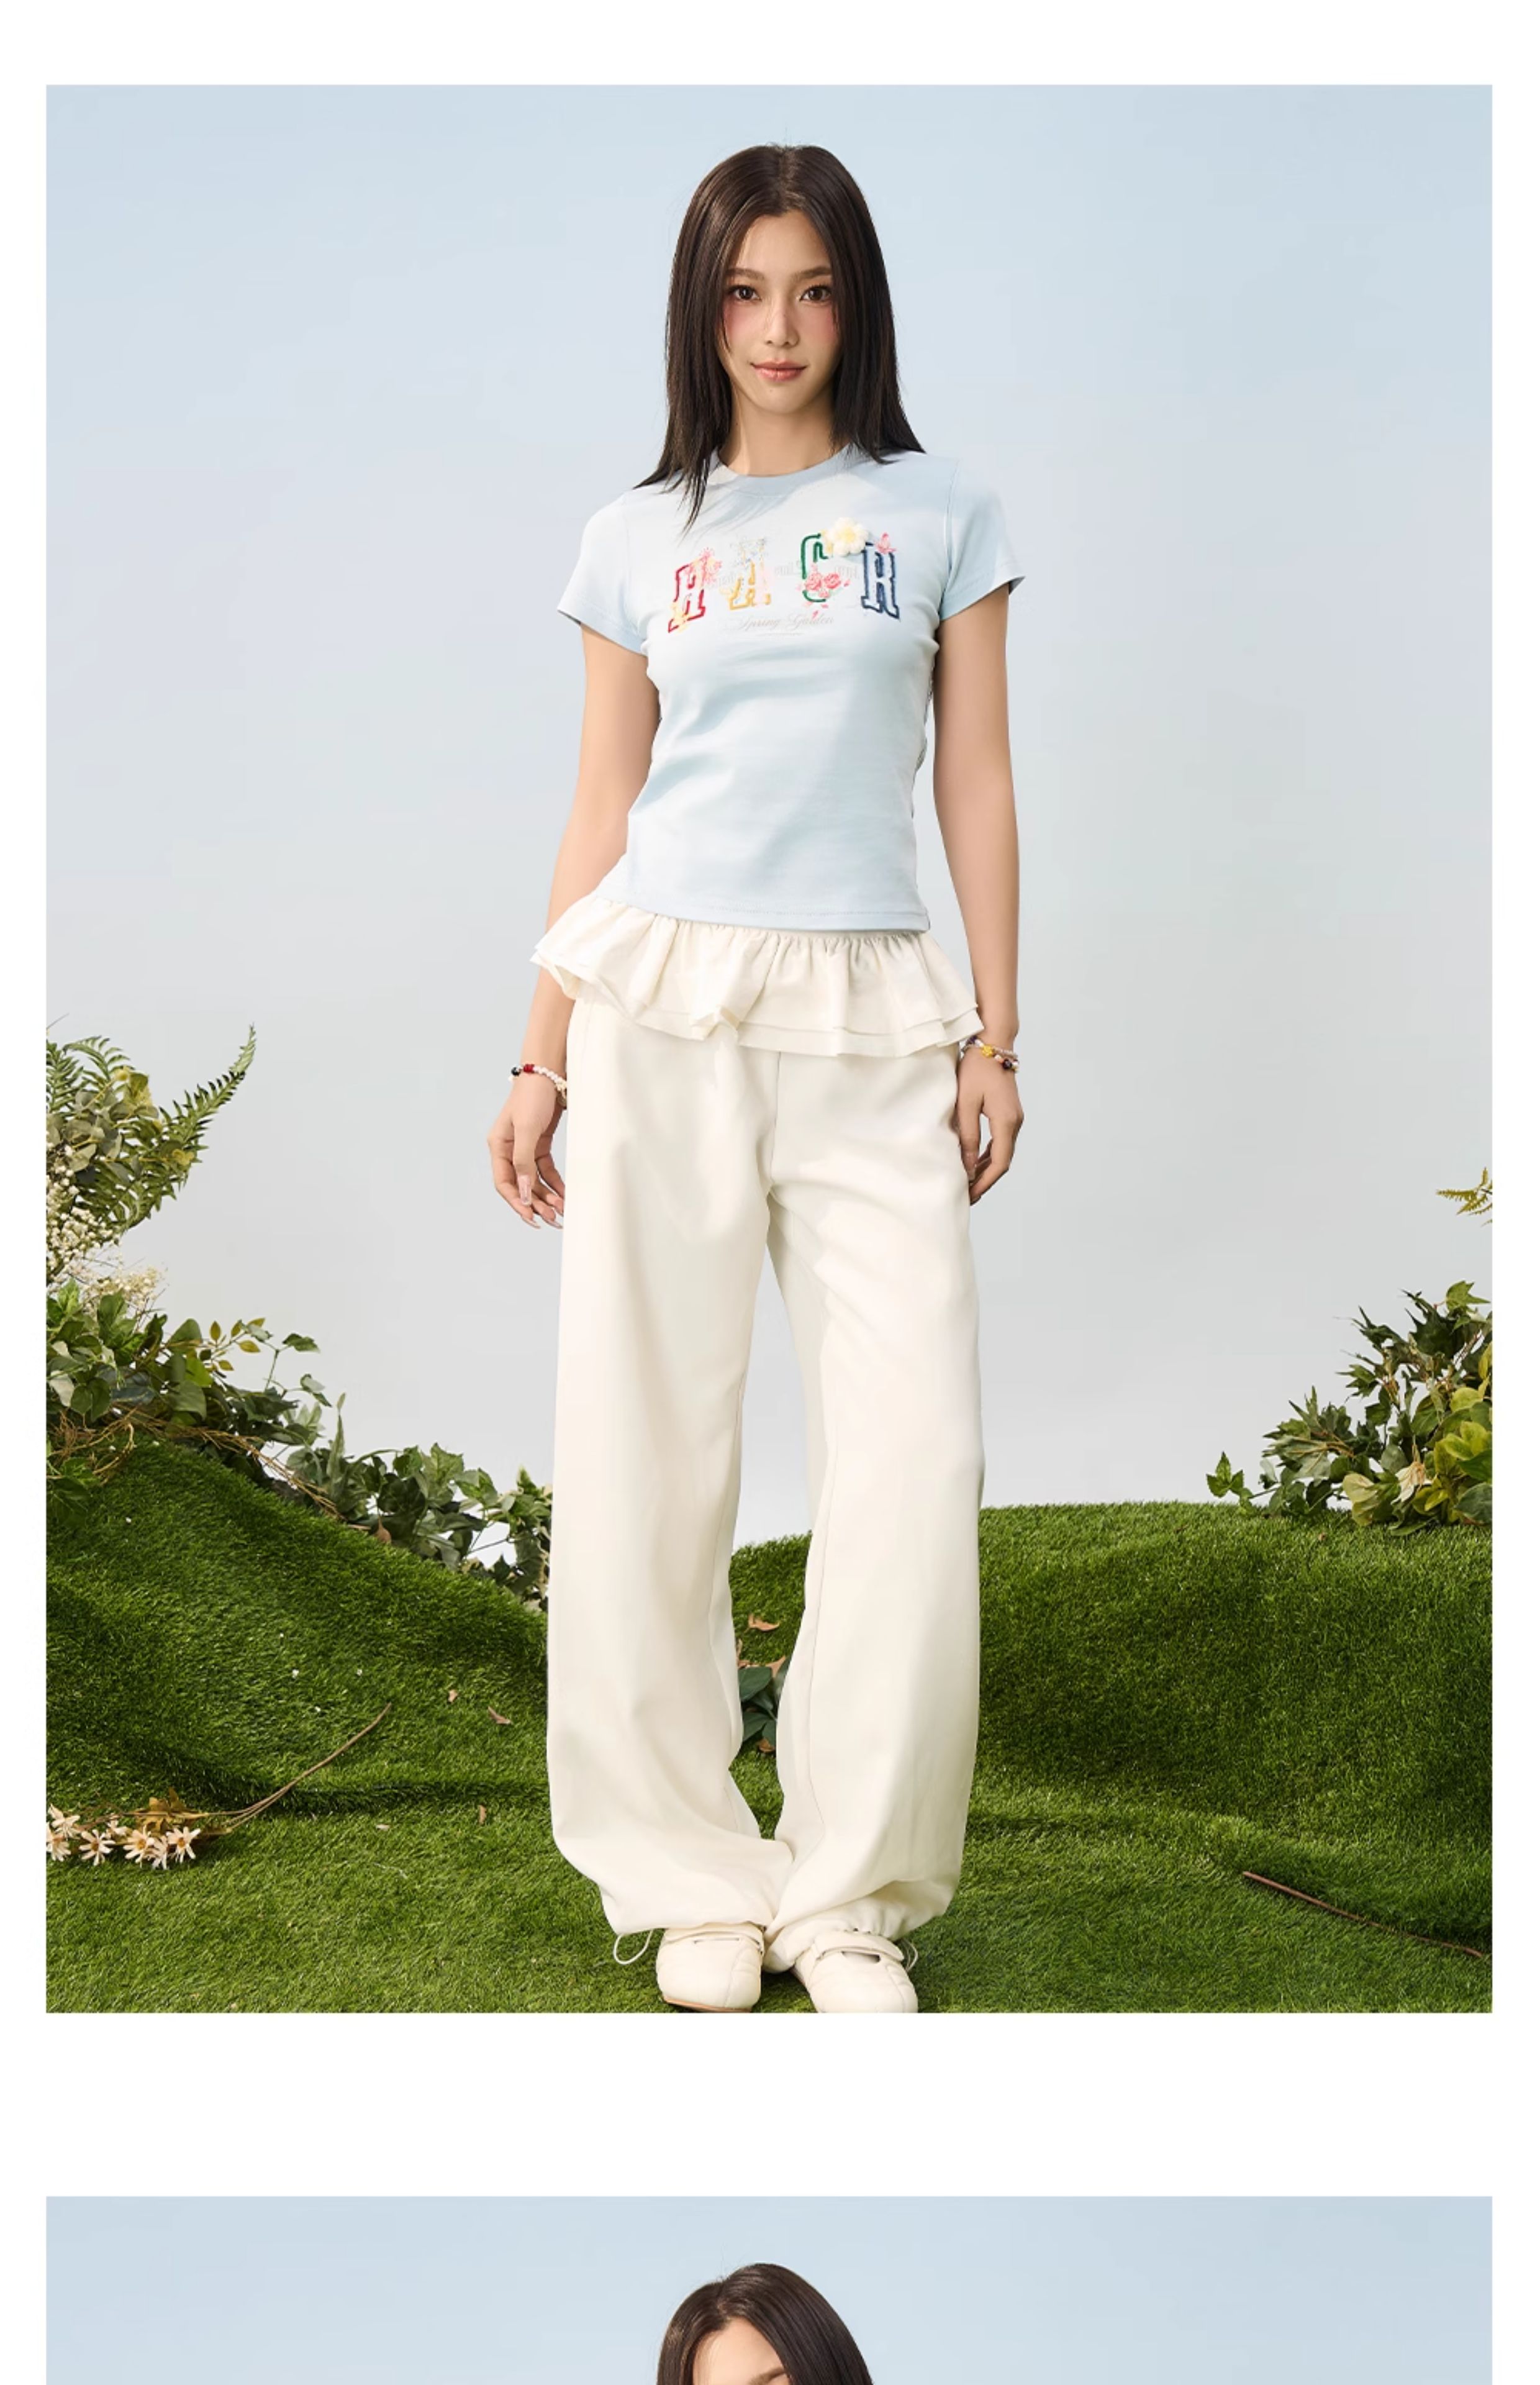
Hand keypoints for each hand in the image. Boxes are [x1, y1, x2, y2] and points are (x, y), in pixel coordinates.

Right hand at [488, 1072, 565, 1226]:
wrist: (550, 1073)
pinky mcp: (539, 1144)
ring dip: (546, 1196)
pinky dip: (554, 1183)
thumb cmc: (533, 1096)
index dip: (517, 1202)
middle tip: (553, 1219)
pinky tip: (564, 1194)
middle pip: (520, 1185)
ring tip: (562, 1210)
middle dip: (535, 1203)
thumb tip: (523, 1193)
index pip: (504, 1183)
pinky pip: (545, 1170)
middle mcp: (508, 1150)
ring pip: (533, 1180)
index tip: (532, 1217)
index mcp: (498, 1146)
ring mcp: (524, 1147)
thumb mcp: (526, 1129)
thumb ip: (523, 1161)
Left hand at [953, 1045, 1021, 1202]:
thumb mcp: (966, 1103)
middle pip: (1002, 1162)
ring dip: (986, 1169)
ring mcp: (1015, 1118)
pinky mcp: (1009, 1113)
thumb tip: (967, 1166)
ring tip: (969, 1183)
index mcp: (1006, 1122)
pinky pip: (1001, 1141)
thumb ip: (967, 1136)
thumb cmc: (976, 1070)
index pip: (999, 1163)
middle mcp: (1015, 1123)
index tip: (970, 1196)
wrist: (993, 1044)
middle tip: (967, 1195)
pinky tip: (976, 1162)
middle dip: (985, 1180)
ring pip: (1002, 1152)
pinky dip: (989, 1155)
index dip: (984, 1183)